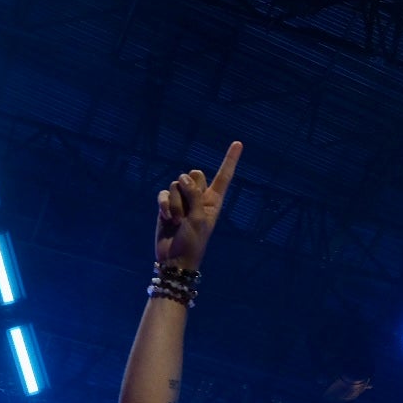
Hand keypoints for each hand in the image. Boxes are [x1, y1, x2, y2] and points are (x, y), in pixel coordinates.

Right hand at [155, 141, 241, 270]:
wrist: (175, 259)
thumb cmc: (193, 242)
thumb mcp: (199, 219)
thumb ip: (194, 196)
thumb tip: (182, 178)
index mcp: (214, 201)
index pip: (224, 177)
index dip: (230, 160)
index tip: (238, 143)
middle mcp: (198, 198)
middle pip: (194, 174)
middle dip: (189, 187)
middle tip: (188, 208)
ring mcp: (181, 201)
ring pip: (176, 184)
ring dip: (175, 203)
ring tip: (177, 221)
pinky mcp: (166, 205)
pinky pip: (163, 193)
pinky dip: (164, 205)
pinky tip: (166, 218)